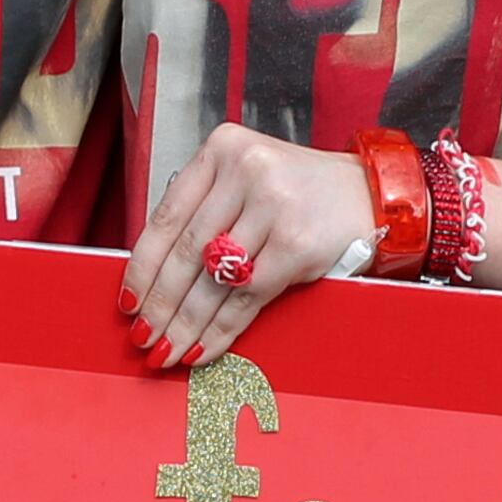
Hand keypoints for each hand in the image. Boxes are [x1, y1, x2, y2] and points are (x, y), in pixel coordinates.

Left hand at [123, 124, 385, 369]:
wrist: (373, 195)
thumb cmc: (303, 193)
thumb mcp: (249, 181)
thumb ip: (206, 210)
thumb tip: (152, 278)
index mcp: (223, 149)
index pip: (167, 216)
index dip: (141, 266)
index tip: (127, 302)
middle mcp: (245, 170)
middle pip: (186, 252)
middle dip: (159, 304)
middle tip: (143, 338)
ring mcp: (272, 205)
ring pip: (212, 280)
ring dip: (185, 325)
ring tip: (167, 351)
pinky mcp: (295, 243)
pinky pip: (245, 297)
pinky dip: (221, 330)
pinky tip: (204, 348)